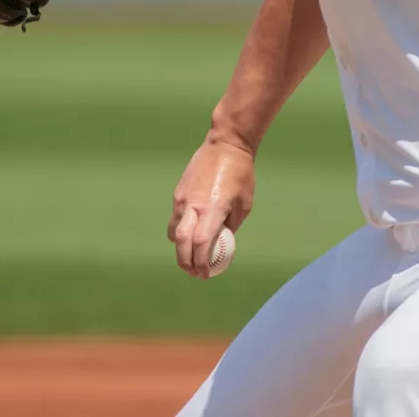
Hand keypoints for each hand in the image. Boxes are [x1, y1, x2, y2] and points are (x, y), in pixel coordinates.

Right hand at [168, 137, 254, 278]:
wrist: (225, 145)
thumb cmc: (240, 175)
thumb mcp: (244, 205)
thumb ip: (229, 226)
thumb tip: (221, 243)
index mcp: (211, 210)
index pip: (200, 244)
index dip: (201, 263)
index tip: (204, 274)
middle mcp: (192, 206)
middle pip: (181, 243)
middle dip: (185, 262)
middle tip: (194, 272)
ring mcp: (182, 199)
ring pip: (174, 232)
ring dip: (180, 248)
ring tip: (189, 258)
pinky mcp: (178, 193)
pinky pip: (176, 218)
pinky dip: (180, 231)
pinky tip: (189, 235)